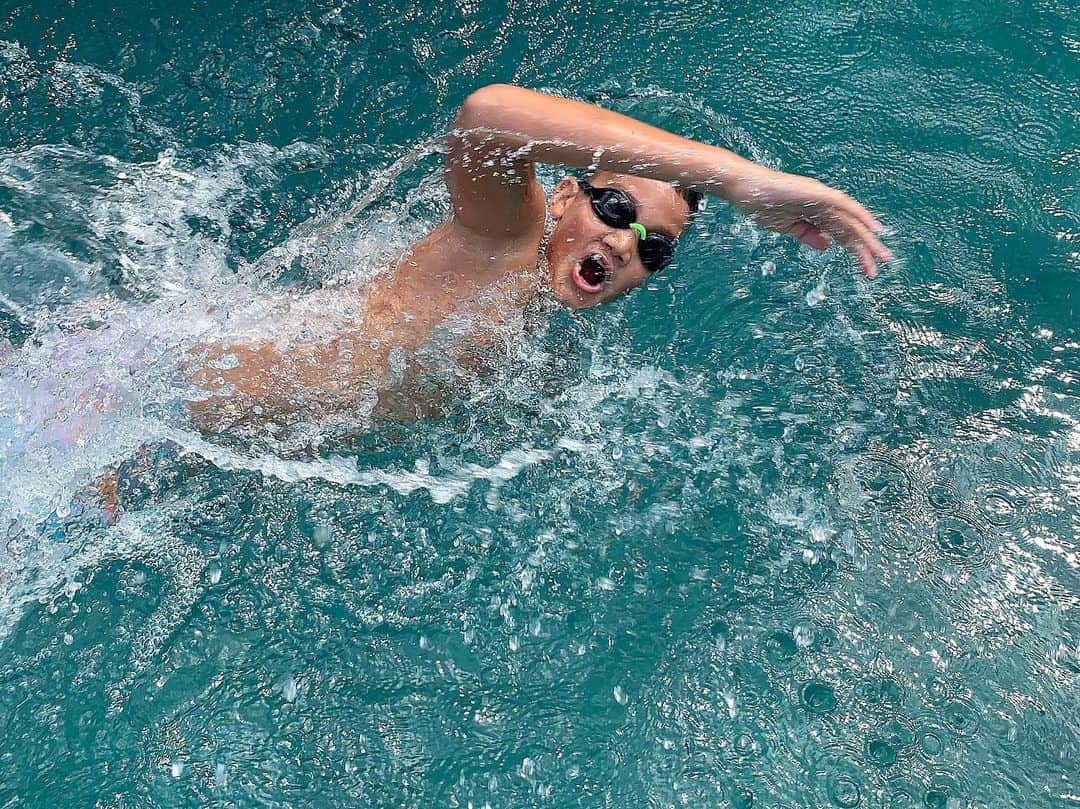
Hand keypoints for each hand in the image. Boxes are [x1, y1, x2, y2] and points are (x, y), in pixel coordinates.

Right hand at [725, 165, 892, 277]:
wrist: (744, 189)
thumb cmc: (760, 205)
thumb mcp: (786, 227)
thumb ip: (807, 235)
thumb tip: (827, 246)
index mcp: (816, 214)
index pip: (841, 235)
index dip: (855, 251)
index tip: (866, 270)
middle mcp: (824, 205)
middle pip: (850, 229)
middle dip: (866, 248)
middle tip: (881, 265)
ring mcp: (821, 197)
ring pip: (851, 219)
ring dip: (867, 236)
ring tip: (881, 254)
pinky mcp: (816, 193)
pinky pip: (843, 204)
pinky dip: (859, 215)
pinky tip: (872, 227)